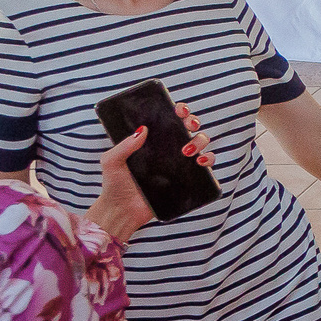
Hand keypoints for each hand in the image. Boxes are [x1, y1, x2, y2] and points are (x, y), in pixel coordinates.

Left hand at [84, 105, 212, 243]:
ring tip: (187, 151)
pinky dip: (209, 160)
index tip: (179, 109)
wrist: (122, 211)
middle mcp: (168, 149)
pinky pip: (206, 166)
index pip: (169, 119)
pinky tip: (200, 162)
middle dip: (193, 121)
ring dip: (200, 141)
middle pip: (189, 127)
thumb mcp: (112, 161)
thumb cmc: (114, 185)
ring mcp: (179, 164)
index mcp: (152, 140)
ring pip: (201, 143)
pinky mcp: (186, 179)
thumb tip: (142, 129)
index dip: (179, 111)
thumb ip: (123, 145)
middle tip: (188, 125)